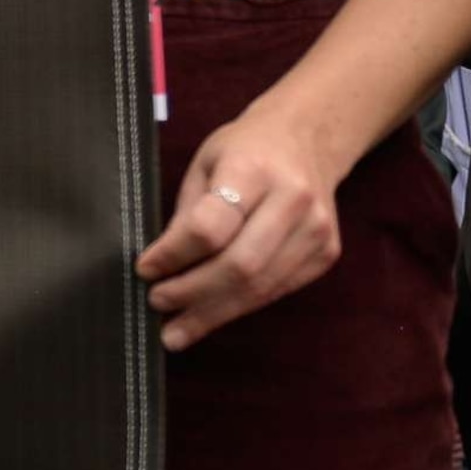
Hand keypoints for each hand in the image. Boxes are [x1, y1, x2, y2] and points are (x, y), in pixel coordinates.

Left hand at [133, 108, 346, 350]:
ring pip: (260, 287)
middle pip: (239, 265)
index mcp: (253, 169)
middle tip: (156, 304)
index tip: (144, 269)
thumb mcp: (204, 163)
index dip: (174, 254)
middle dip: (192, 293)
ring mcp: (316, 231)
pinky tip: (210, 316)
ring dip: (213, 313)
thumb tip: (161, 267)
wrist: (307, 138)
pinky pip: (277, 290)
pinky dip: (240, 307)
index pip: (210, 225)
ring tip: (176, 331)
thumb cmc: (244, 148)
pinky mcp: (326, 254)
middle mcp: (293, 201)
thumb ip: (186, 213)